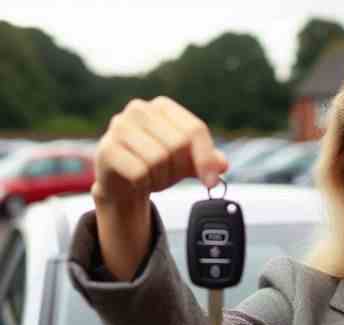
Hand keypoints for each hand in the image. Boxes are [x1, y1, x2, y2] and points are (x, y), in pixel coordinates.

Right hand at [92, 96, 227, 209]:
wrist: (122, 182)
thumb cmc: (157, 166)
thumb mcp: (187, 163)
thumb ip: (208, 160)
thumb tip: (222, 163)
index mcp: (163, 106)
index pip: (195, 129)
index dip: (206, 158)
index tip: (211, 182)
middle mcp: (139, 109)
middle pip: (177, 145)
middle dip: (178, 169)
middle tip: (169, 176)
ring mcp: (119, 126)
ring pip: (158, 159)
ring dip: (161, 178)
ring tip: (152, 177)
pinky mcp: (106, 148)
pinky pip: (139, 172)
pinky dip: (144, 184)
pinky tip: (138, 181)